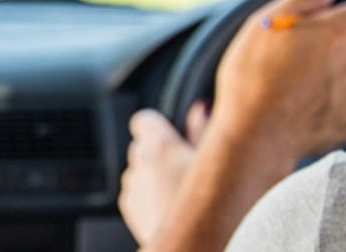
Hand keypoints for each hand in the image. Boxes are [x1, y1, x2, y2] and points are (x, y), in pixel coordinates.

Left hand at [119, 105, 207, 245]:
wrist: (191, 245)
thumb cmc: (210, 207)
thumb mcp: (216, 162)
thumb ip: (203, 129)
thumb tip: (200, 108)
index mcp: (160, 146)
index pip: (143, 119)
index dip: (156, 125)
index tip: (169, 134)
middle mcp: (140, 163)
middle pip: (142, 145)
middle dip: (158, 152)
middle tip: (183, 166)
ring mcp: (131, 186)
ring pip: (138, 169)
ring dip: (152, 174)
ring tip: (179, 189)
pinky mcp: (129, 207)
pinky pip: (135, 191)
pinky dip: (147, 194)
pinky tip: (170, 204)